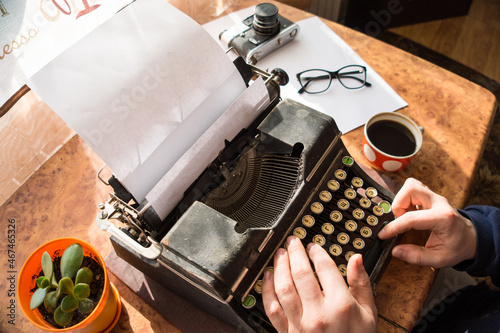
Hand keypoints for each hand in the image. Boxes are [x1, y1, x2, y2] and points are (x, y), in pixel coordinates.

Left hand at [262, 236, 376, 332]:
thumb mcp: (369, 314)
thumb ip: (361, 284)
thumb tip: (356, 259)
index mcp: (340, 305)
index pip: (325, 268)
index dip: (317, 252)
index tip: (313, 246)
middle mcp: (319, 313)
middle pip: (301, 274)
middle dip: (295, 253)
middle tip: (292, 242)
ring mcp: (300, 324)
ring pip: (284, 288)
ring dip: (279, 267)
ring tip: (280, 255)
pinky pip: (272, 309)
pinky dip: (267, 291)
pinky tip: (267, 278)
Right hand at [378, 178, 476, 267]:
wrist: (470, 237)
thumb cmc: (457, 247)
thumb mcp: (440, 259)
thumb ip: (417, 256)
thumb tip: (396, 251)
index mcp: (442, 218)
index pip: (412, 218)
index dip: (394, 227)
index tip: (383, 235)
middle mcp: (439, 202)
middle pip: (411, 189)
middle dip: (398, 205)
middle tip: (400, 221)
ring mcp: (435, 197)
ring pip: (411, 185)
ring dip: (401, 200)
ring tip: (404, 216)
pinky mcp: (430, 195)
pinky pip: (413, 189)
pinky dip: (406, 199)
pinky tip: (409, 212)